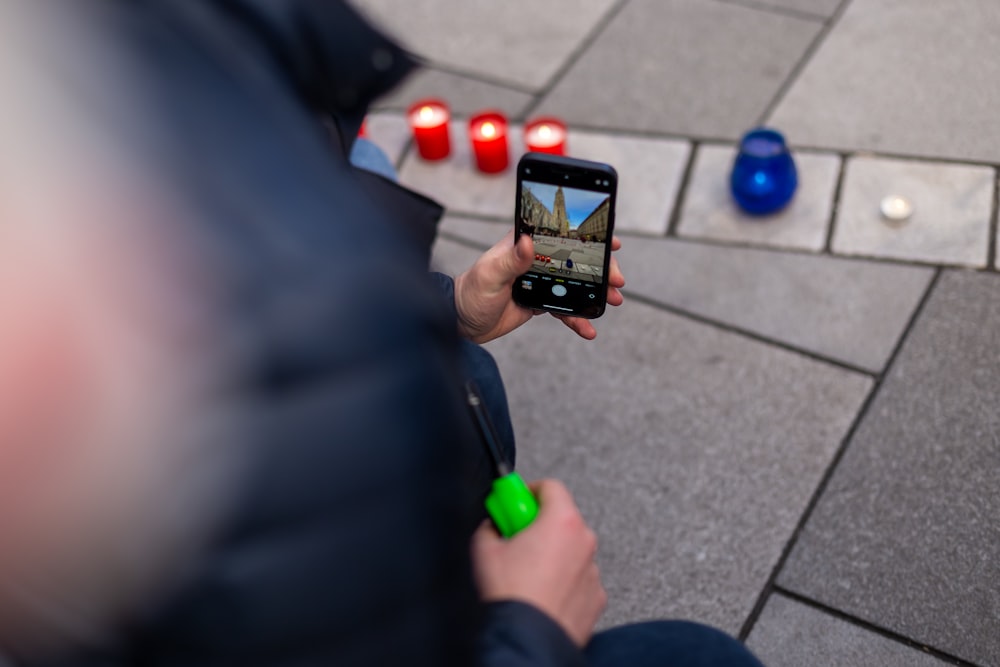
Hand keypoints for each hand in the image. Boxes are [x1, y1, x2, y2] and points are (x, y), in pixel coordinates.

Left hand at [453, 232, 625, 343]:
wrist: (460, 323)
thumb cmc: (470, 292)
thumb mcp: (489, 275)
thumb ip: (510, 259)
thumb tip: (528, 241)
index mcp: (524, 246)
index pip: (561, 234)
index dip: (587, 236)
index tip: (610, 240)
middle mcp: (535, 261)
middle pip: (577, 260)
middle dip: (600, 269)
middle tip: (617, 280)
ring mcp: (540, 282)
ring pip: (576, 284)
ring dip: (596, 293)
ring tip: (613, 302)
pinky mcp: (539, 302)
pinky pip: (564, 308)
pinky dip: (578, 319)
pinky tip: (588, 329)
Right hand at [471, 479, 605, 646]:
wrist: (525, 640)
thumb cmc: (510, 596)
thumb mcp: (483, 549)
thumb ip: (490, 527)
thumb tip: (493, 526)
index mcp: (562, 521)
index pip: (551, 487)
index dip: (527, 491)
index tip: (513, 501)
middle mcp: (584, 542)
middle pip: (562, 519)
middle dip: (538, 525)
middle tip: (514, 539)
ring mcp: (593, 572)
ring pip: (570, 551)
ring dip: (551, 555)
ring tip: (524, 574)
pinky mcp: (595, 598)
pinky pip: (577, 579)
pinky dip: (562, 581)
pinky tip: (540, 593)